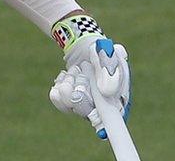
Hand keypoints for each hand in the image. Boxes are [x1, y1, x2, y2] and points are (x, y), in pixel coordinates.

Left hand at [50, 16, 130, 138]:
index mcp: (117, 99)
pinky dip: (61, 82)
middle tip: (82, 73)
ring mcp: (83, 106)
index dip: (105, 124)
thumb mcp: (110, 54)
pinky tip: (68, 75)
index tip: (99, 126)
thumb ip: (110, 68)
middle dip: (81, 88)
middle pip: (85, 111)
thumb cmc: (103, 51)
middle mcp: (100, 107)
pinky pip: (57, 98)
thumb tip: (105, 91)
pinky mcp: (68, 101)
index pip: (113, 121)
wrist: (87, 47)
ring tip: (76, 71)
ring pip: (69, 104)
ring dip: (70, 82)